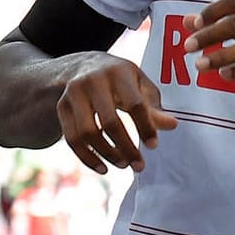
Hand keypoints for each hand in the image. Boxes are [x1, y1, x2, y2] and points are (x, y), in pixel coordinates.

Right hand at [56, 52, 178, 173]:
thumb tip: (172, 125)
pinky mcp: (62, 107)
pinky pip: (72, 138)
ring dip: (107, 154)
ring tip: (124, 165)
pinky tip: (103, 168)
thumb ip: (154, 106)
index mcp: (118, 72)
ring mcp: (73, 94)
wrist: (83, 66)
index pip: (134, 104)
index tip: (154, 146)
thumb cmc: (121, 79)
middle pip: (109, 121)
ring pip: (87, 133)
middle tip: (140, 165)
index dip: (145, 127)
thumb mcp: (139, 85)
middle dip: (126, 147)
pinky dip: (87, 157)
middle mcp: (92, 81)